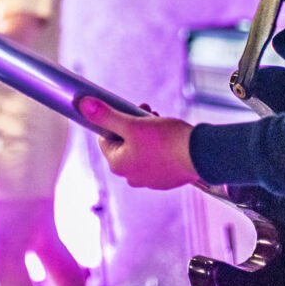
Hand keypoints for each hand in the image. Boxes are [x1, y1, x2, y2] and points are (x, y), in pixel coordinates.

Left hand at [78, 96, 197, 189]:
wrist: (201, 154)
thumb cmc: (166, 140)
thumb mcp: (132, 124)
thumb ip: (105, 116)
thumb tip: (83, 105)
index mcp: (118, 165)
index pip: (106, 139)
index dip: (116, 120)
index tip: (129, 110)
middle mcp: (132, 177)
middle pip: (124, 144)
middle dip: (134, 125)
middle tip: (147, 112)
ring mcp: (150, 180)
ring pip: (141, 150)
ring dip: (147, 133)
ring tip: (160, 122)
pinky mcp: (167, 179)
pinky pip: (157, 158)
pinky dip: (160, 145)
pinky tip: (171, 137)